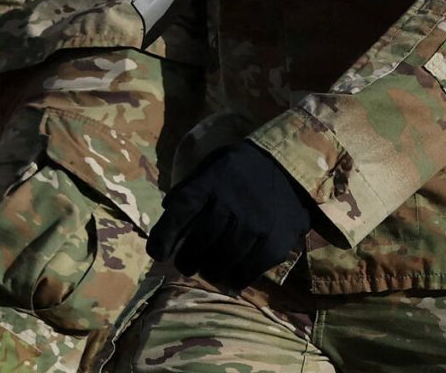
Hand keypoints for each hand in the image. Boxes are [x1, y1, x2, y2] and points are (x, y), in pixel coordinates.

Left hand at [146, 141, 315, 287]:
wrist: (289, 166)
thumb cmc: (240, 170)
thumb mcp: (211, 167)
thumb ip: (191, 190)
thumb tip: (168, 218)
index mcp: (212, 180)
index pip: (181, 209)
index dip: (164, 235)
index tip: (157, 253)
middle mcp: (233, 201)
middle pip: (202, 239)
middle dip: (187, 258)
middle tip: (185, 265)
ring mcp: (257, 222)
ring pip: (224, 258)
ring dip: (211, 271)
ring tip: (208, 272)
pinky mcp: (277, 240)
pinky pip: (251, 268)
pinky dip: (238, 278)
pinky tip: (232, 279)